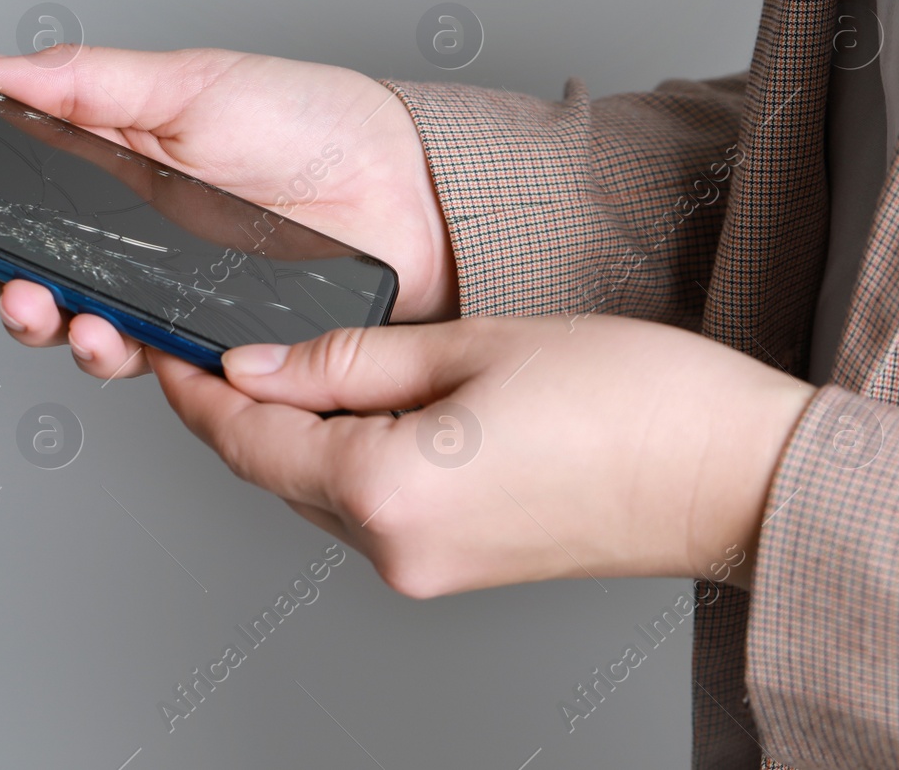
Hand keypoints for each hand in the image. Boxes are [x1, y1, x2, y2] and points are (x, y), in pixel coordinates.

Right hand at [0, 45, 457, 378]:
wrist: (408, 188)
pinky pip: (148, 362)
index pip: (12, 202)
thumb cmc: (309, 123)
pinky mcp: (209, 342)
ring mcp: (165, 296)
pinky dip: (118, 356)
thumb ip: (86, 83)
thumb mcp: (189, 82)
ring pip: (77, 326)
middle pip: (27, 274)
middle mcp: (129, 243)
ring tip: (47, 307)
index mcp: (110, 174)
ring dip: (45, 324)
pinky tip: (111, 337)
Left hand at [150, 314, 816, 596]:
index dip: (195, 386)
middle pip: (274, 468)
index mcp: (385, 491)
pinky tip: (373, 402)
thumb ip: (348, 362)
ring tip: (310, 353)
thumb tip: (259, 362)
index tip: (164, 341)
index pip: (245, 438)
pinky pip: (368, 505)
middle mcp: (393, 549)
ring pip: (319, 487)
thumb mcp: (471, 347)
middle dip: (244, 402)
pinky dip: (349, 453)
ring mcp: (425, 569)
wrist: (734, 477)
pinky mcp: (456, 567)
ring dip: (300, 427)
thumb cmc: (631, 402)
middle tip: (231, 328)